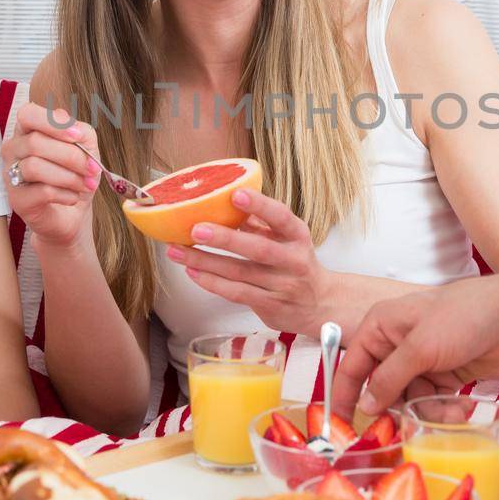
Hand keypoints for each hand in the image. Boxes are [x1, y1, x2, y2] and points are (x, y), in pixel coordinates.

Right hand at [2, 102, 99, 248]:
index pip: (28, 114)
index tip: (77, 136)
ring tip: (86, 185)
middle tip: (93, 169)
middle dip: (71, 156)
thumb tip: (71, 126)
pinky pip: (41, 191)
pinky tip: (74, 197)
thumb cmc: (75, 174)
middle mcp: (14, 149)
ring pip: (35, 167)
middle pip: (35, 142)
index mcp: (28, 130)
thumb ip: (81, 132)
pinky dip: (65, 194)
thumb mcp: (87, 148)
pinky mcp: (16, 200)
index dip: (52, 123)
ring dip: (69, 176)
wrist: (72, 212)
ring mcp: (10, 175)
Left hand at [165, 189, 340, 335]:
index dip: (260, 205)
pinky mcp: (269, 305)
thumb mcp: (287, 238)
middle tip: (196, 229)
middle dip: (225, 239)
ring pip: (239, 273)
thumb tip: (226, 201)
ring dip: (206, 262)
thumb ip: (261, 221)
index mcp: (297, 236)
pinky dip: (212, 283)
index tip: (236, 194)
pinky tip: (192, 272)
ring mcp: (281, 285)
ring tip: (178, 250)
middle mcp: (292, 260)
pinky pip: (236, 293)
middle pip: (258, 249)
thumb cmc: (296, 263)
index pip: (281, 217)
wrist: (321, 304)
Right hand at [331, 274, 498, 416]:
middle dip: (402, 408)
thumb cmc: (461, 317)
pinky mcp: (442, 374)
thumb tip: (365, 406)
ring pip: (410, 400)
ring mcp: (420, 361)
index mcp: (380, 328)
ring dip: (430, 410)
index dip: (345, 396)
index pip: (352, 366)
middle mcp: (396, 345)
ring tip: (453, 410)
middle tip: (415, 422)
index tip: (342, 425)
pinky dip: (445, 408)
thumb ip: (388, 379)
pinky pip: (432, 401)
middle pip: (384, 390)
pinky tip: (463, 405)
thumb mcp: (419, 348)